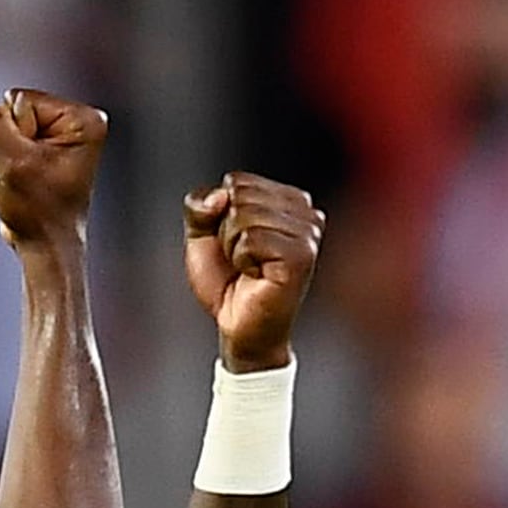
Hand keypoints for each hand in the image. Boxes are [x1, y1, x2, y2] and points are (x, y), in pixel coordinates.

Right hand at [0, 89, 107, 250]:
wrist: (45, 245)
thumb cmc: (39, 210)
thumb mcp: (13, 163)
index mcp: (82, 119)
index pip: (21, 100)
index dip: (14, 133)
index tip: (30, 165)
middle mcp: (76, 121)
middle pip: (12, 110)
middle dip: (6, 143)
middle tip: (22, 174)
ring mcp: (59, 134)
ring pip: (4, 126)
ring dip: (2, 155)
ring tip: (21, 180)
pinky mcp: (43, 147)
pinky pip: (4, 139)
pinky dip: (3, 161)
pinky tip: (18, 180)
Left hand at [184, 174, 323, 370]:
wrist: (237, 325)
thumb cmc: (228, 282)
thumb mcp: (202, 235)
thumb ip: (200, 205)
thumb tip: (221, 195)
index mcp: (287, 199)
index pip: (236, 181)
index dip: (220, 215)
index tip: (236, 242)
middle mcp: (305, 211)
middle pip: (240, 196)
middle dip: (226, 232)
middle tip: (241, 260)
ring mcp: (307, 234)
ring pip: (244, 217)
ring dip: (233, 248)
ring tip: (249, 268)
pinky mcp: (300, 257)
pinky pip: (251, 240)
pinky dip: (241, 260)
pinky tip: (256, 276)